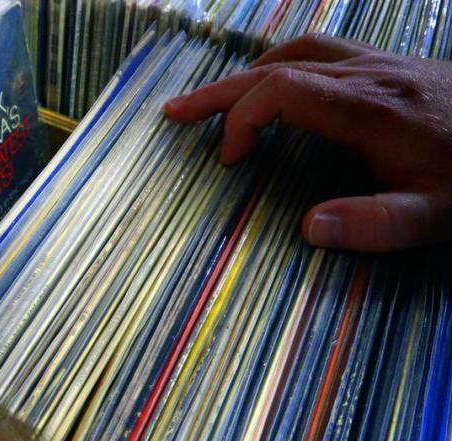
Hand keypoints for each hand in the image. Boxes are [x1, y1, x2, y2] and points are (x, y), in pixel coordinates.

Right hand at [165, 33, 451, 251]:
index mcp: (370, 108)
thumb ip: (376, 224)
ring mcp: (380, 65)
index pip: (281, 92)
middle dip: (220, 91)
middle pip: (276, 65)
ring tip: (215, 98)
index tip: (229, 161)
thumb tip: (308, 229)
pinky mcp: (392, 67)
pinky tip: (279, 83)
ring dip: (249, 74)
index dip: (241, 120)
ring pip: (297, 51)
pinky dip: (282, 66)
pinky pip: (321, 52)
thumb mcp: (438, 213)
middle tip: (174, 112)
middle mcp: (368, 75)